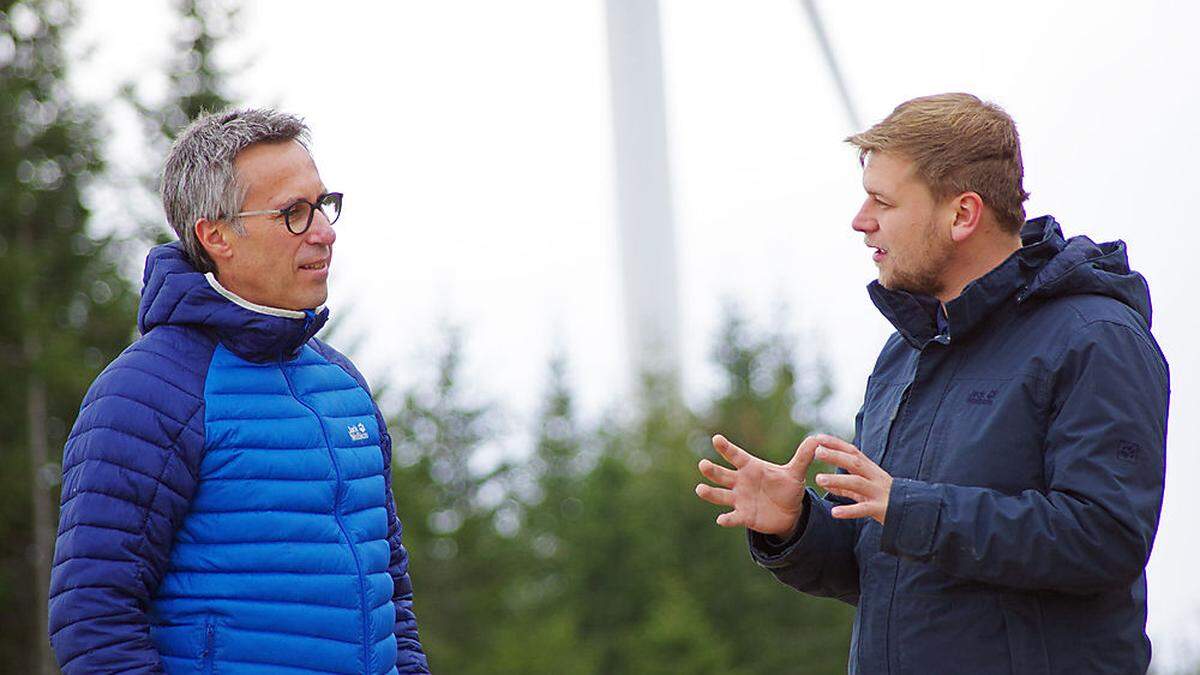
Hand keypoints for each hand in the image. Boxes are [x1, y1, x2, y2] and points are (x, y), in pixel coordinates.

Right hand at [695, 434, 819, 536]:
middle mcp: (740, 481)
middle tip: (702, 464)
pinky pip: (733, 517)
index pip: (736, 456)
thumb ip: (803, 457)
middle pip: (722, 474)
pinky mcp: (743, 516)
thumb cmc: (787, 487)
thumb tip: (817, 439)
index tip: (716, 439)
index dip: (726, 448)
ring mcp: (739, 499)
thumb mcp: (796, 472)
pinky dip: (727, 519)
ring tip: (699, 489)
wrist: (788, 512)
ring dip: (709, 493)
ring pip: (720, 495)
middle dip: (712, 470)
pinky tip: (721, 519)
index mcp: (751, 467)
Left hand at [812, 434, 892, 524]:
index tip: (818, 438)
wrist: (917, 513)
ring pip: (857, 483)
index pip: (853, 452)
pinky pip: (864, 509)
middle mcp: (875, 478)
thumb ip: (847, 488)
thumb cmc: (888, 499)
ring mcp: (879, 492)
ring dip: (837, 479)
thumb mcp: (867, 490)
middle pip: (855, 463)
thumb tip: (828, 485)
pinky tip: (835, 513)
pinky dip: (849, 511)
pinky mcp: (881, 509)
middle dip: (836, 456)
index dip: (836, 444)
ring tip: (818, 479)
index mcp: (872, 470)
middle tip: (816, 451)